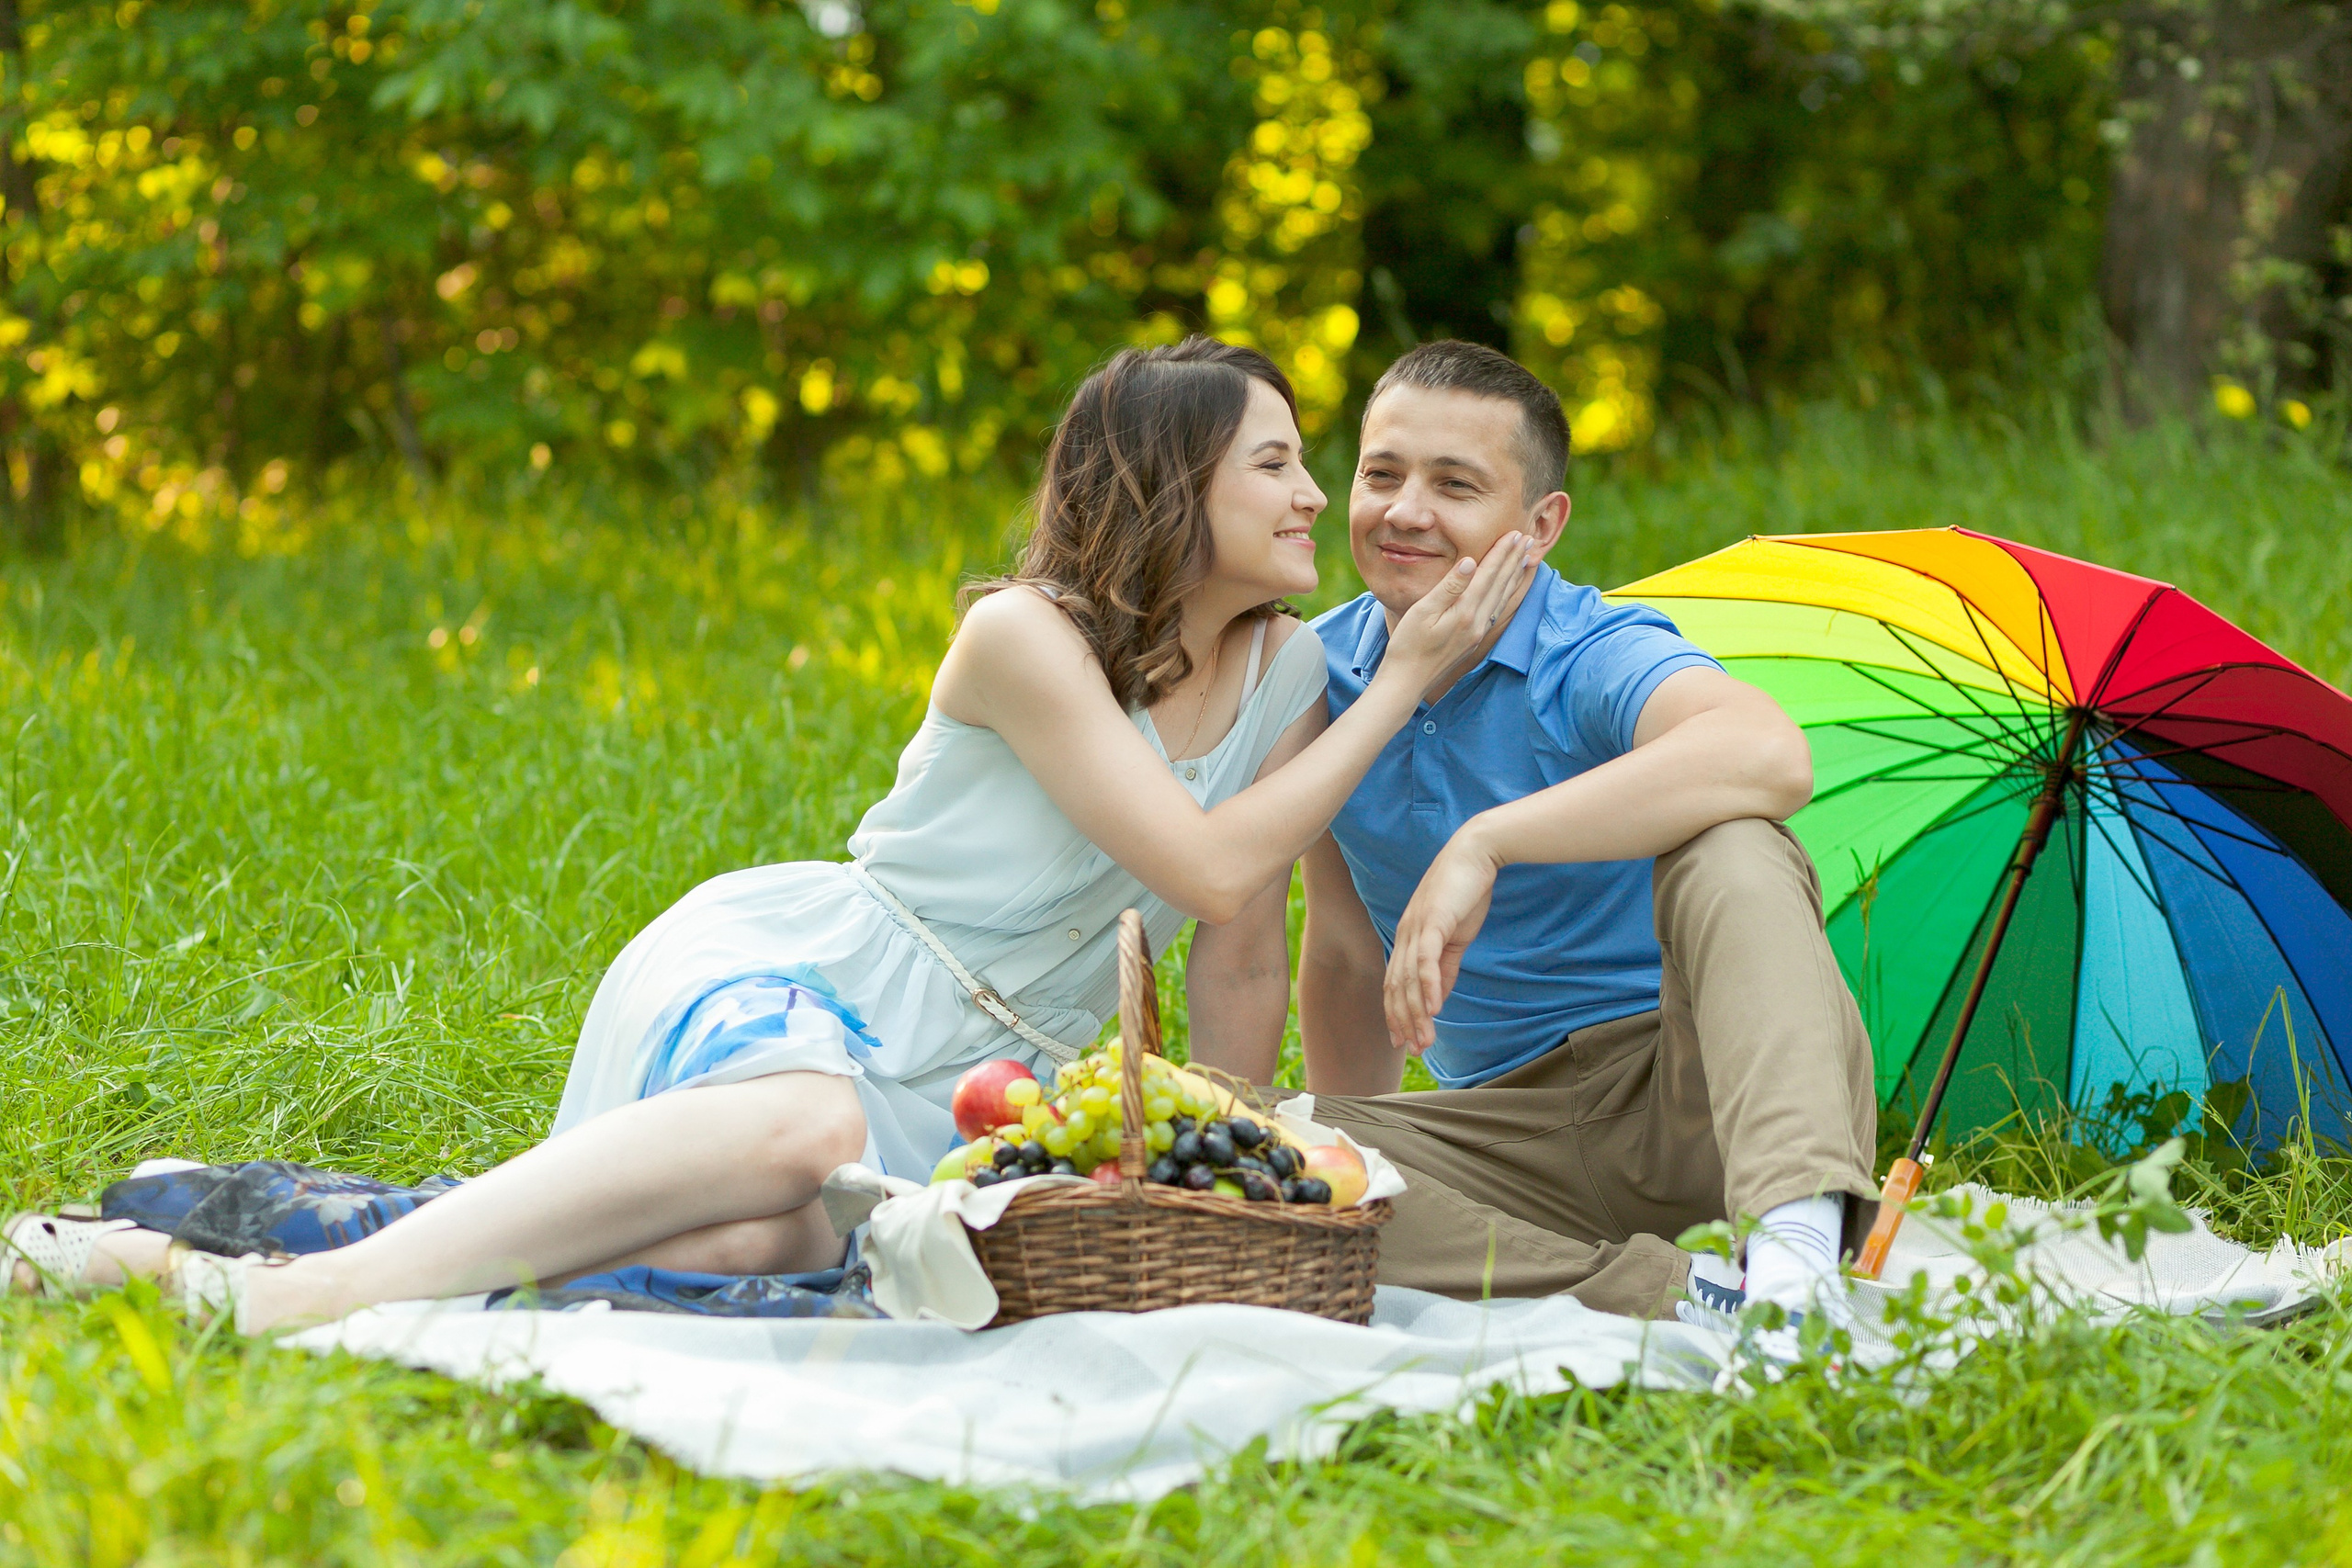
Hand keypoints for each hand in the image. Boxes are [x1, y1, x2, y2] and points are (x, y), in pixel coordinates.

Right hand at [1378, 533, 1534, 692]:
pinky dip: (1508, 593)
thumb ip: (1449, 587)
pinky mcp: (1474, 638)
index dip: (1502, 553)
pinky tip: (1509, 587)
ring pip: (1503, 597)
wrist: (1407, 681)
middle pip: (1501, 584)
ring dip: (1515, 575)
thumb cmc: (1407, 645)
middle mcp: (1478, 622)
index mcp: (1465, 612)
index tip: (1515, 534)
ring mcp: (1478, 632)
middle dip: (1515, 559)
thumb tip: (1470, 562)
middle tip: (1529, 538)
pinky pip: (1498, 609)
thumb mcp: (1423, 612)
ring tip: (1527, 557)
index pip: (1489, 575)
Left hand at [1383, 828, 1503, 1052]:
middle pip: (1396, 987)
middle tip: (1414, 1051)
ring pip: (1408, 980)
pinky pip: (1426, 960)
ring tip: (1425, 1040)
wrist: (1475, 854)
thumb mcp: (1454, 938)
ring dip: (1417, 1013)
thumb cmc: (1466, 893)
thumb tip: (1437, 1000)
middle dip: (1403, 1022)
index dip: (1396, 1014)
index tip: (1403, 1041)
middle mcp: (1405, 935)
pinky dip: (1427, 986)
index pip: (1394, 984)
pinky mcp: (1434, 921)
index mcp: (1408, 939)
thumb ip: (1444, 969)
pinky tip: (1433, 1009)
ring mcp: (1417, 928)